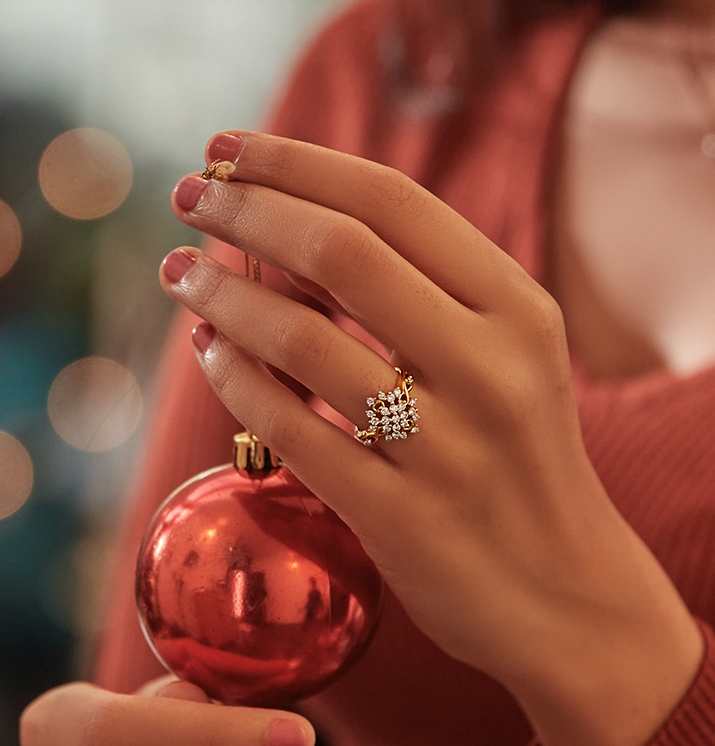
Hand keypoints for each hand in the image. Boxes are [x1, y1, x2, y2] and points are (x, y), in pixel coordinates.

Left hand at [160, 131, 701, 745]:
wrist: (566, 597)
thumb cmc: (519, 464)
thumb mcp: (509, 361)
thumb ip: (430, 295)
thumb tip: (297, 222)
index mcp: (520, 310)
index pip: (392, 202)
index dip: (295, 163)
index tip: (226, 148)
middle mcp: (491, 367)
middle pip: (341, 252)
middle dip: (246, 210)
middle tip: (188, 197)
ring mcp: (447, 448)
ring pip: (303, 341)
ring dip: (222, 295)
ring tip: (180, 273)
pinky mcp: (402, 519)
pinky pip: (292, 431)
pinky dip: (236, 381)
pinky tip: (208, 352)